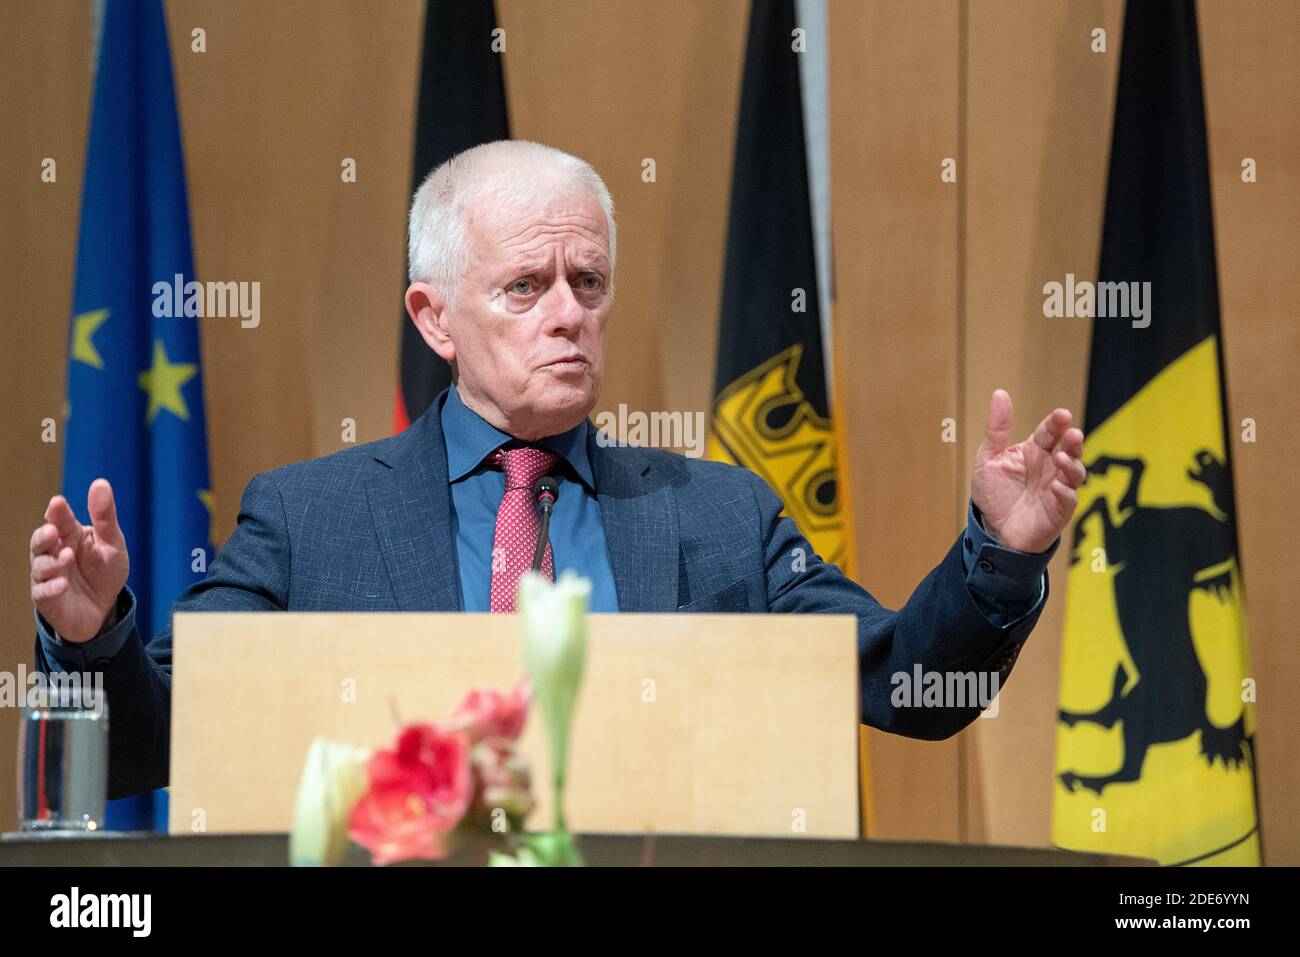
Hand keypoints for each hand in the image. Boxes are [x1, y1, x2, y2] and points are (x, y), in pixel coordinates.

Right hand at [30, 479, 129, 643]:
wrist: (104, 608)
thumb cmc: (105, 571)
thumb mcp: (112, 543)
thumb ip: (105, 516)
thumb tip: (100, 483)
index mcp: (69, 535)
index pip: (60, 520)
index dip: (57, 512)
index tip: (58, 503)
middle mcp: (53, 552)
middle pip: (41, 540)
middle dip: (44, 535)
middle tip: (53, 531)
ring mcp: (47, 575)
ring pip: (40, 565)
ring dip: (52, 561)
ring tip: (67, 557)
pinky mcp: (46, 597)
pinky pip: (43, 591)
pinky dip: (51, 587)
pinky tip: (62, 584)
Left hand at [971, 389, 1084, 553]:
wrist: (992, 530)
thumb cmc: (995, 494)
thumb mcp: (988, 458)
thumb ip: (996, 428)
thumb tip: (1000, 393)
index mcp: (1035, 451)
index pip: (1049, 432)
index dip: (1056, 423)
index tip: (1061, 415)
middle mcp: (1051, 467)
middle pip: (1069, 449)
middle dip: (1072, 440)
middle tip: (1072, 433)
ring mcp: (1058, 488)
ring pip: (1074, 473)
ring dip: (1072, 464)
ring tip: (1062, 458)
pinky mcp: (1059, 511)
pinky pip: (1067, 500)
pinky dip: (1065, 493)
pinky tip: (1058, 487)